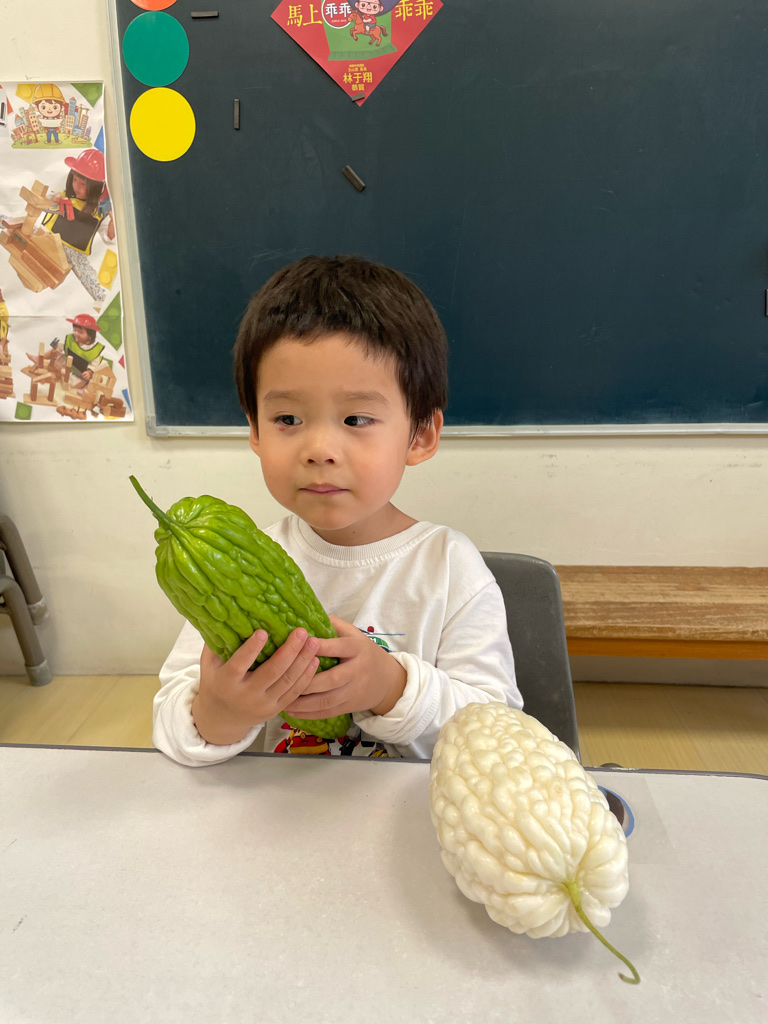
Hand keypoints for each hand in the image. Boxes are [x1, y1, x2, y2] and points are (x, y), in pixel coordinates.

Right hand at [192, 627, 320, 744]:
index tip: (263, 631)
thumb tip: (227, 616)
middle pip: (272, 672)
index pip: (239, 665)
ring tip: (313, 642)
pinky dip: (306, 677)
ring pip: (287, 682)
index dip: (251, 649)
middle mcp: (246, 695)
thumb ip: (217, 644)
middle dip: (289, 651)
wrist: (222, 719)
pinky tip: (315, 660)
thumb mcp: (208, 665)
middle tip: (301, 631)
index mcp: (226, 682)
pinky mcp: (275, 710)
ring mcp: (263, 704)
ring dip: (303, 661)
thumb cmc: (216, 683)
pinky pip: (294, 693)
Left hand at [281, 615, 406, 719]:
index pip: (339, 647)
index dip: (321, 646)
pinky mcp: (350, 706)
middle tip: (284, 679)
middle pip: (332, 679)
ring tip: (282, 700)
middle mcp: (357, 671)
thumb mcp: (354, 634)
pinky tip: (291, 712)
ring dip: (303, 702)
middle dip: (307, 680)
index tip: (300, 643)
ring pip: (327, 700)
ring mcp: (354, 691)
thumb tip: (306, 615)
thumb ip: (333, 625)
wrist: (387, 680)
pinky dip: (309, 714)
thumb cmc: (363, 652)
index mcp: (357, 649)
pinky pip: (327, 712)